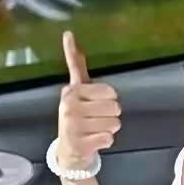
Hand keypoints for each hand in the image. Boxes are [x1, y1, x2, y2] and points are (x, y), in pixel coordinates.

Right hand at [57, 31, 121, 168]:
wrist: (68, 150)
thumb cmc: (76, 115)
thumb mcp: (77, 88)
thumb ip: (76, 63)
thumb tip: (69, 34)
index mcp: (71, 91)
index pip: (110, 91)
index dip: (109, 99)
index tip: (95, 104)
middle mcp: (69, 107)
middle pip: (115, 108)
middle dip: (111, 115)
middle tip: (96, 120)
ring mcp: (72, 126)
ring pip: (114, 124)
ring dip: (109, 129)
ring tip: (94, 130)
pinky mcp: (79, 144)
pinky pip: (109, 138)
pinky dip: (106, 141)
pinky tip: (93, 141)